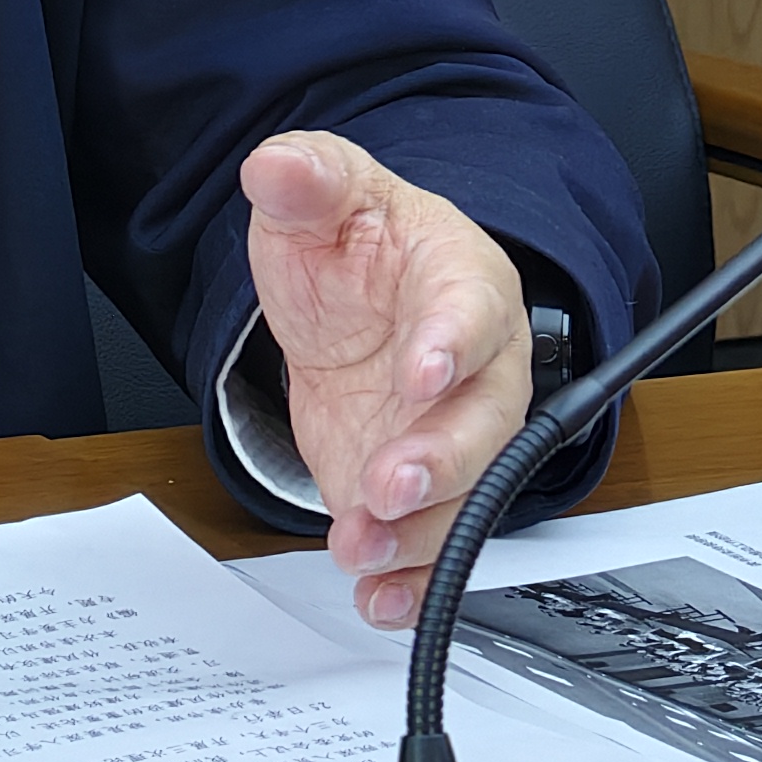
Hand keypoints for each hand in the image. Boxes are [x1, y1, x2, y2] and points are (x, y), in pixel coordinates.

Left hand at [241, 132, 529, 629]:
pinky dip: (412, 576)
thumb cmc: (359, 247)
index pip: (471, 311)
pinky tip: (379, 597)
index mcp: (461, 280)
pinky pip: (434, 538)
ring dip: (421, 530)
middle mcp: (476, 366)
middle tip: (390, 483)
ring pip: (464, 491)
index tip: (422, 372)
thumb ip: (308, 179)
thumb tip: (275, 164)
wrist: (353, 302)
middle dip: (441, 458)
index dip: (452, 344)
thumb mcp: (326, 197)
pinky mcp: (422, 486)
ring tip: (366, 549)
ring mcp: (451, 433)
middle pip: (485, 419)